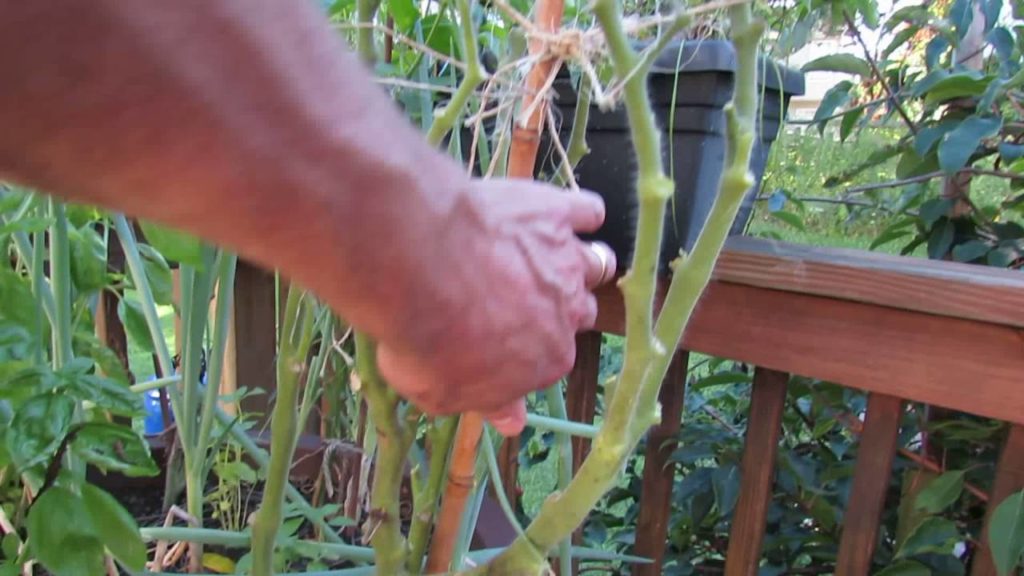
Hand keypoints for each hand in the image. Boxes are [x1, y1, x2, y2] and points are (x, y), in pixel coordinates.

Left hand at [376, 178, 614, 435]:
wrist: (422, 266)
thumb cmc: (426, 340)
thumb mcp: (445, 391)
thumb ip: (487, 401)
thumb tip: (511, 421)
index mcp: (549, 360)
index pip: (551, 357)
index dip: (528, 346)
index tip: (501, 339)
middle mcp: (569, 312)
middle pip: (581, 310)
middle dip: (560, 307)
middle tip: (524, 296)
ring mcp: (566, 260)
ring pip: (595, 263)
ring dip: (581, 263)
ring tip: (555, 257)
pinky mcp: (555, 213)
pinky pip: (586, 211)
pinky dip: (581, 213)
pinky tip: (562, 214)